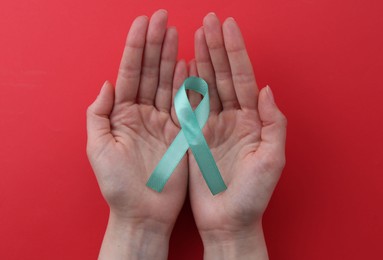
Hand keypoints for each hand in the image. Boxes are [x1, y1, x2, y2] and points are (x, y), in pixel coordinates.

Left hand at [86, 10, 187, 258]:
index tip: (143, 22)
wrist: (144, 212)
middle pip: (149, 72)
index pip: (129, 73)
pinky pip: (183, 103)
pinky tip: (187, 63)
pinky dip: (185, 83)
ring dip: (170, 57)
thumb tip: (107, 83)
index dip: (135, 47)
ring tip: (175, 32)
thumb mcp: (98, 148)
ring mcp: (162, 120)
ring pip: (166, 82)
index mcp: (121, 114)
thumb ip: (98, 113)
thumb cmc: (118, 185)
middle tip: (163, 18)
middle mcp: (142, 113)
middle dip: (155, 44)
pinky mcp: (180, 132)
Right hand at [188, 13, 286, 258]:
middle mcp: (232, 118)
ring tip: (194, 34)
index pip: (242, 78)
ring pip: (204, 86)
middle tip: (207, 20)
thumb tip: (267, 90)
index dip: (234, 52)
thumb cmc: (252, 195)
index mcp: (252, 120)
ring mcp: (211, 125)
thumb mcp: (272, 160)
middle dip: (215, 47)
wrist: (226, 220)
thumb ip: (274, 123)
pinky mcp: (194, 136)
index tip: (227, 26)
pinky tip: (181, 66)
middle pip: (222, 76)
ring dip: (200, 60)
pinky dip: (184, 86)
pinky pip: (188, 106)